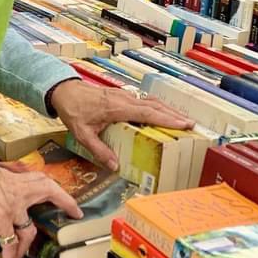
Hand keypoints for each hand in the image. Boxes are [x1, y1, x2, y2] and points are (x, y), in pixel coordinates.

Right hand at [0, 165, 81, 257]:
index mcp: (11, 180)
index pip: (40, 180)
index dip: (55, 188)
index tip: (64, 196)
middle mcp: (16, 192)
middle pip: (47, 191)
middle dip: (64, 201)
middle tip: (73, 213)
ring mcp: (12, 207)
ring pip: (27, 230)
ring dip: (23, 247)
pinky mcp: (1, 221)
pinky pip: (9, 243)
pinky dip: (9, 255)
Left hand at [49, 79, 193, 169]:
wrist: (65, 91)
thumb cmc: (73, 111)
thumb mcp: (82, 134)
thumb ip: (99, 150)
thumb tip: (115, 166)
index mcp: (117, 108)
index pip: (147, 113)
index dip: (166, 119)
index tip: (183, 124)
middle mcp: (125, 100)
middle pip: (155, 106)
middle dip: (174, 115)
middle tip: (192, 125)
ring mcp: (125, 96)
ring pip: (152, 102)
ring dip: (168, 110)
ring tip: (183, 120)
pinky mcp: (123, 96)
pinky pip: (145, 101)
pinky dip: (158, 107)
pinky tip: (164, 114)